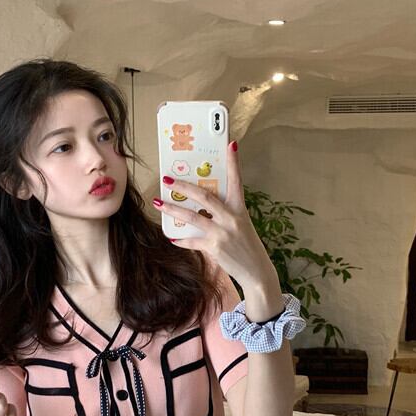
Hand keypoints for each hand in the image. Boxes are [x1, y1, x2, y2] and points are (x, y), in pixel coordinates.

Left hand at [153, 140, 274, 287]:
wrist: (256, 271)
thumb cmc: (247, 246)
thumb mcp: (241, 225)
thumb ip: (224, 214)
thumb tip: (202, 207)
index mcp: (240, 209)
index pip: (237, 181)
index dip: (234, 163)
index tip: (230, 144)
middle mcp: (232, 218)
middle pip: (205, 197)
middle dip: (184, 187)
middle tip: (168, 179)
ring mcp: (223, 233)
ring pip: (193, 217)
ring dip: (173, 210)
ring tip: (159, 203)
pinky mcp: (215, 248)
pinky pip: (192, 241)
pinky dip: (181, 239)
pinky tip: (171, 237)